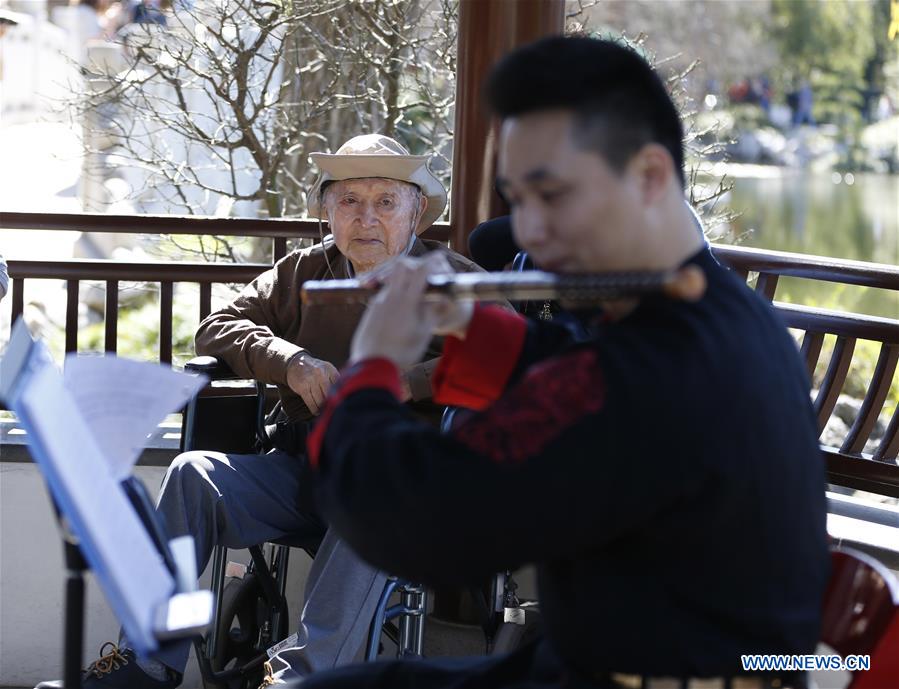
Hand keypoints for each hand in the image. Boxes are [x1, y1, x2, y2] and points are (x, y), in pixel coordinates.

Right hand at [286, 353, 338, 414]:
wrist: (296, 363)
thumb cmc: (315, 369)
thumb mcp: (327, 369)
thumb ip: (335, 379)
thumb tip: (343, 395)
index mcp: (330, 369)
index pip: (339, 385)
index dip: (340, 396)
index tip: (341, 403)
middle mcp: (321, 373)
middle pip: (329, 394)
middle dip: (331, 403)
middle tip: (332, 410)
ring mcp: (311, 380)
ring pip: (320, 399)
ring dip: (322, 408)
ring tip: (324, 413)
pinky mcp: (303, 387)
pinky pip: (310, 401)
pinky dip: (314, 409)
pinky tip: (316, 412)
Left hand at [350, 254, 473, 367]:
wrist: (372, 365)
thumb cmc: (402, 352)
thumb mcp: (424, 333)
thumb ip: (434, 312)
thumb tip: (445, 299)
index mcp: (407, 300)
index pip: (421, 270)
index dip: (432, 261)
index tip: (439, 256)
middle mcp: (390, 296)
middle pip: (400, 266)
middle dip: (412, 263)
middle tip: (421, 269)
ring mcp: (378, 302)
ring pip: (390, 279)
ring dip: (401, 278)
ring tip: (410, 289)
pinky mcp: (370, 310)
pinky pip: (382, 293)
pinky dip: (392, 292)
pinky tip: (397, 306)